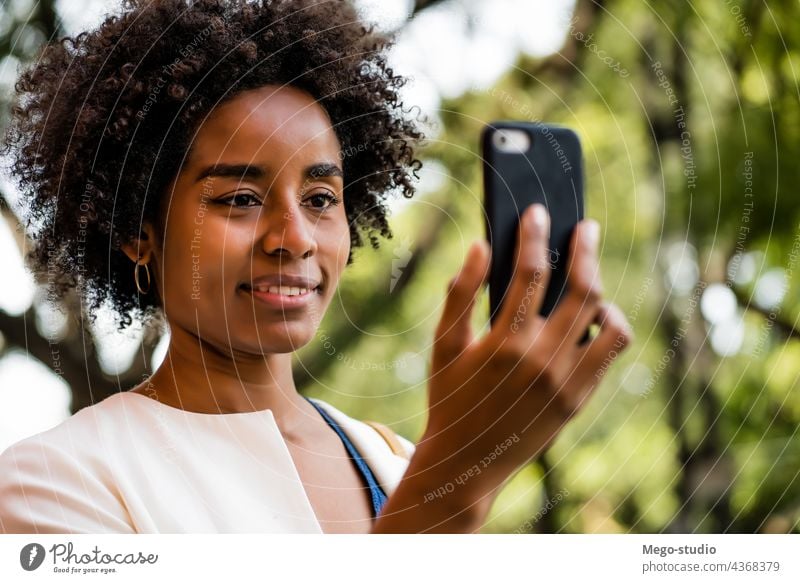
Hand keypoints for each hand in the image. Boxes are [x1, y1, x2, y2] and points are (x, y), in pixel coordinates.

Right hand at [420, 203, 631, 500]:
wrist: (468, 461)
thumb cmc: (450, 397)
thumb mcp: (443, 346)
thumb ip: (460, 294)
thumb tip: (480, 246)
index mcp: (504, 344)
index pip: (530, 273)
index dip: (534, 236)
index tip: (537, 212)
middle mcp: (542, 362)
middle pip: (582, 289)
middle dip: (586, 249)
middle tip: (586, 227)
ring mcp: (567, 382)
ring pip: (606, 320)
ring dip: (601, 289)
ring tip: (587, 277)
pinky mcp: (580, 398)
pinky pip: (610, 351)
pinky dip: (607, 325)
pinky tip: (589, 316)